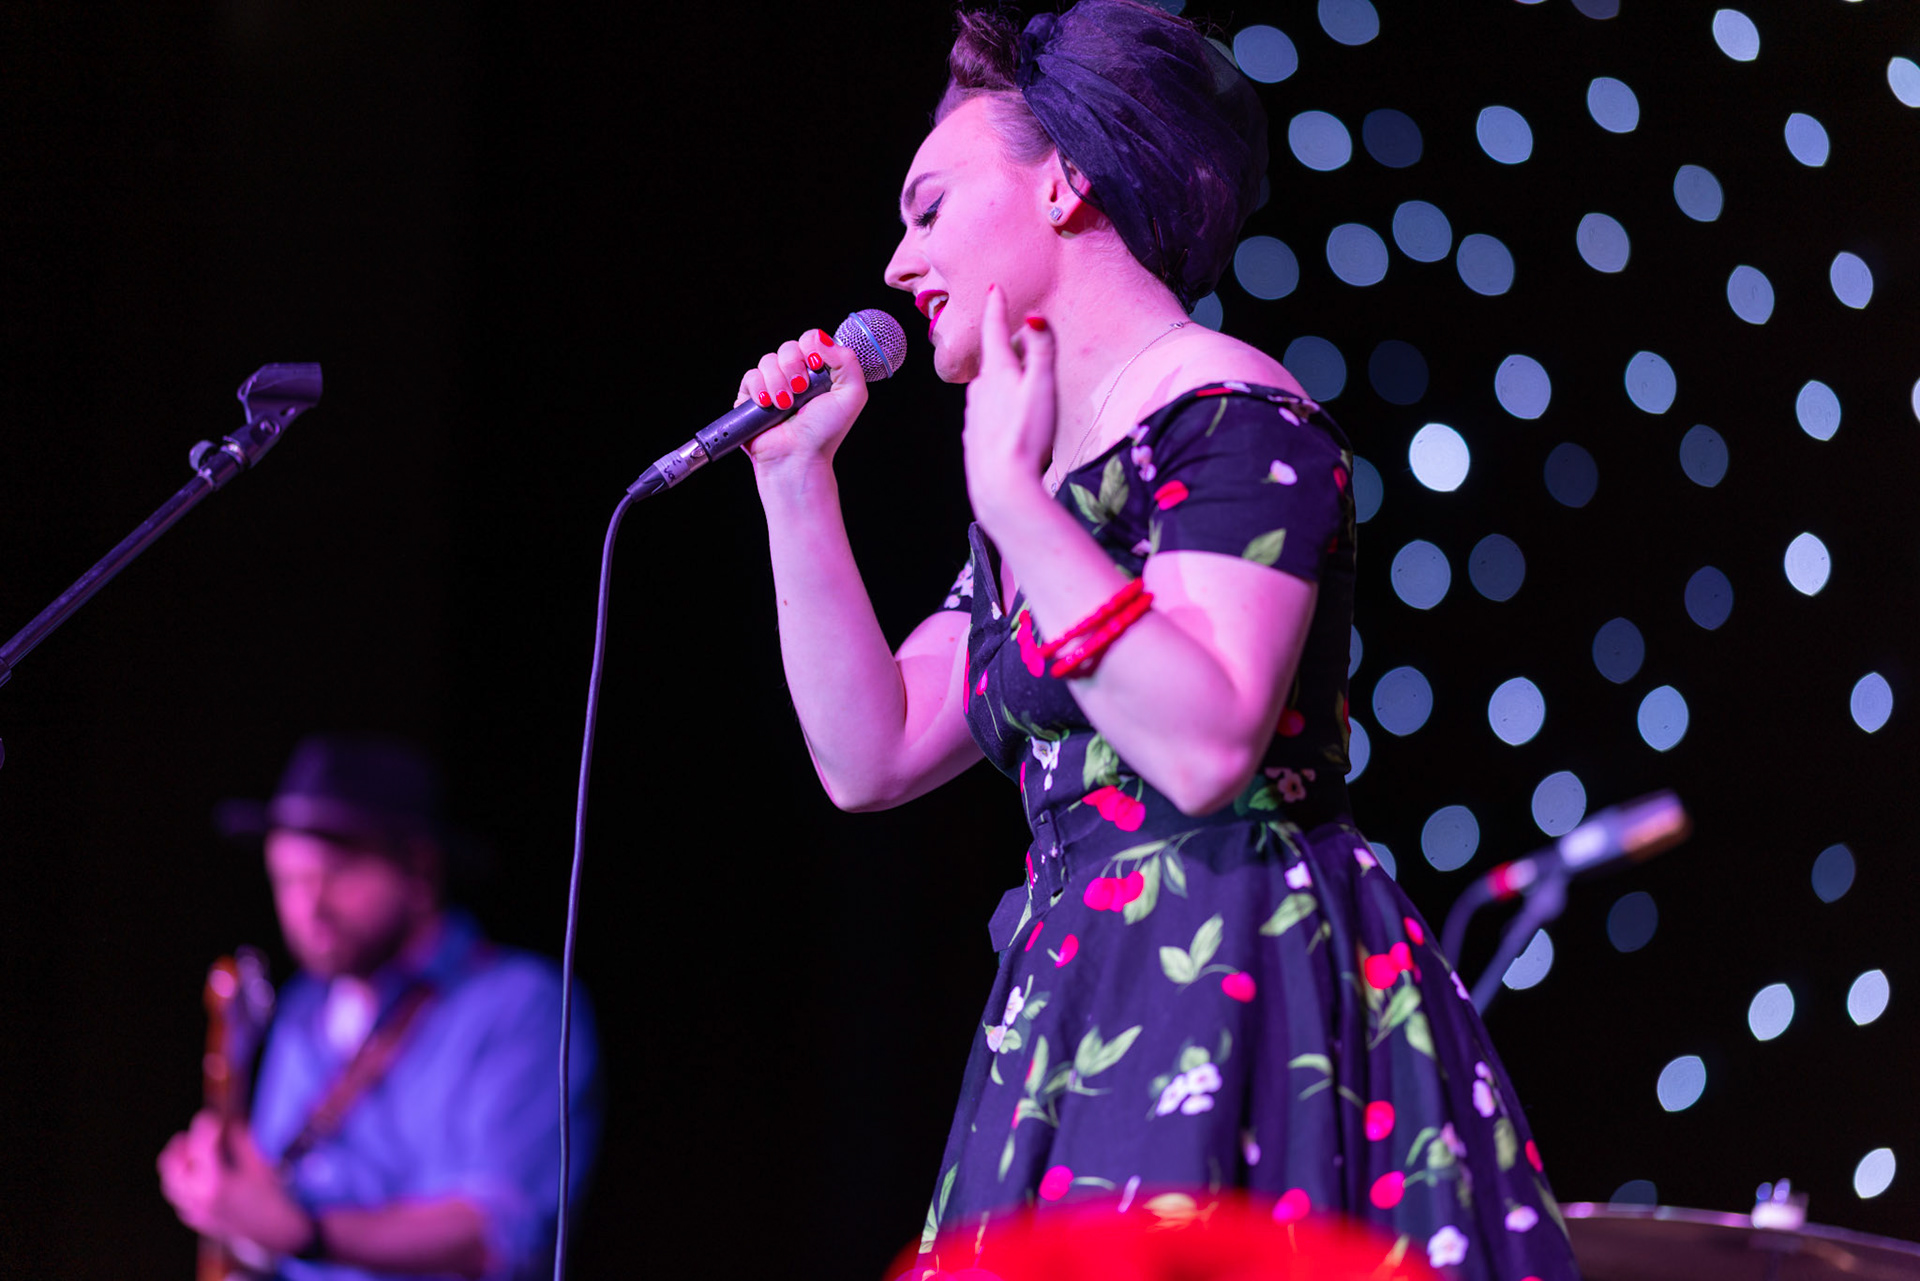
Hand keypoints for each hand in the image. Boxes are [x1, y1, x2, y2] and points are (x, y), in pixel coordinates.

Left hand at [158, 1111, 313, 1256]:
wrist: (276, 1233)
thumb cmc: (273, 1197)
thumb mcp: (261, 1164)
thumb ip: (241, 1141)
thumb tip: (230, 1122)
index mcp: (215, 1182)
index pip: (199, 1146)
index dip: (204, 1127)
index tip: (211, 1115)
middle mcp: (198, 1198)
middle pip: (172, 1166)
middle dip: (181, 1145)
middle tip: (193, 1132)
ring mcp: (195, 1212)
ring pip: (171, 1183)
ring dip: (178, 1163)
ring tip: (189, 1150)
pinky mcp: (198, 1220)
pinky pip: (180, 1199)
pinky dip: (182, 1183)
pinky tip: (195, 1176)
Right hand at [736, 327, 869, 474]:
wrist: (798, 458)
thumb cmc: (825, 433)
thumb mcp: (851, 396)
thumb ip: (847, 362)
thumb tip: (822, 339)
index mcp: (818, 372)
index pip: (810, 340)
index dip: (811, 346)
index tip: (815, 365)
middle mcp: (795, 376)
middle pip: (787, 347)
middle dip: (793, 367)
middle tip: (800, 391)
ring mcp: (772, 386)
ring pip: (767, 361)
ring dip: (777, 382)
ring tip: (785, 406)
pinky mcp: (751, 397)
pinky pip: (750, 377)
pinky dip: (759, 389)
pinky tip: (768, 405)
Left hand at [962, 284, 1056, 534]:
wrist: (1002, 483)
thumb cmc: (1026, 435)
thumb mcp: (1040, 387)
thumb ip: (1041, 351)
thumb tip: (1034, 315)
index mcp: (996, 372)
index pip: (994, 331)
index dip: (996, 308)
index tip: (994, 289)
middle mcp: (979, 390)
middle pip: (993, 360)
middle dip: (1004, 347)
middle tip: (1016, 337)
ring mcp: (974, 414)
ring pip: (988, 386)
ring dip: (1001, 379)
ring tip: (1019, 381)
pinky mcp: (975, 436)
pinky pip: (986, 411)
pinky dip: (997, 406)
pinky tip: (1009, 418)